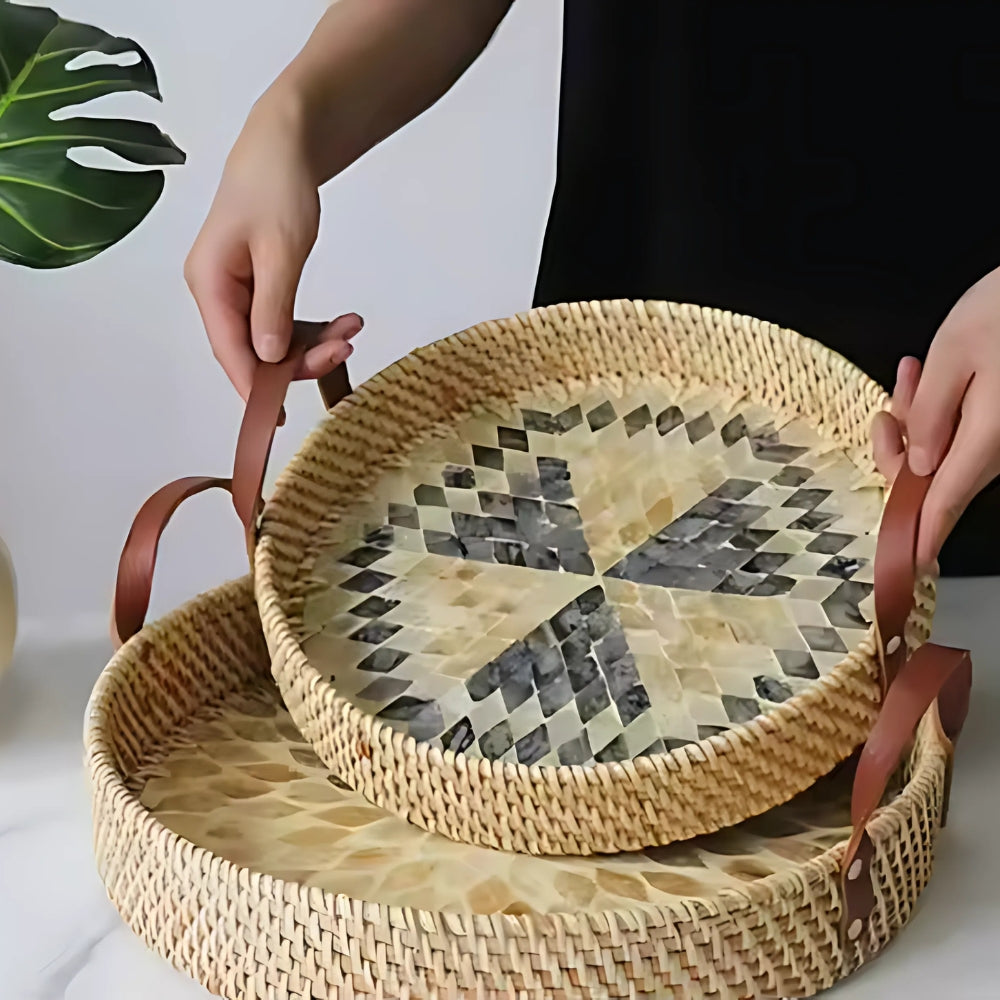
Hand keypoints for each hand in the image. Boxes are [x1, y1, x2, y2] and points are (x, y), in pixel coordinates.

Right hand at [184, 94, 361, 399]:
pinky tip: (346, 321)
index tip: (279, 420)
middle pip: (255, 350)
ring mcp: (237, 291)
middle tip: (345, 348)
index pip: (229, 350)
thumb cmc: (276, 187)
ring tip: (352, 328)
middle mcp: (216, 292)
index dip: (254, 388)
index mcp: (209, 283)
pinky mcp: (259, 287)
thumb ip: (273, 307)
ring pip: (274, 340)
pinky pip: (284, 322)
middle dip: (302, 357)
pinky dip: (314, 327)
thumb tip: (267, 359)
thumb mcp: (280, 250)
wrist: (285, 145)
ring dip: (315, 342)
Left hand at [873, 265, 999, 566]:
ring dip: (917, 418)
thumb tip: (916, 465)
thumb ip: (931, 414)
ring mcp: (999, 436)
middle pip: (930, 477)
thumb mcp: (954, 355)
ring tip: (916, 373)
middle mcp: (997, 447)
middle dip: (899, 447)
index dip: (919, 537)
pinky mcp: (999, 421)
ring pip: (939, 448)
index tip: (905, 567)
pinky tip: (928, 376)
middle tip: (893, 404)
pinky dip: (936, 408)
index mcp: (985, 439)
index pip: (943, 504)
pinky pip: (958, 429)